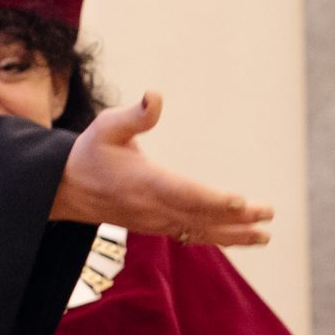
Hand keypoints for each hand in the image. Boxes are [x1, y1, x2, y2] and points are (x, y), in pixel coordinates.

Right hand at [50, 92, 272, 245]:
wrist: (67, 190)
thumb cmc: (91, 152)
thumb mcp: (106, 127)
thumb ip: (133, 116)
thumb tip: (155, 96)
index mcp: (144, 183)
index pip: (184, 194)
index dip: (213, 200)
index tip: (240, 202)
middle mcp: (152, 208)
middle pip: (200, 216)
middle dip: (236, 219)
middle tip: (268, 215)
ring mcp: (155, 222)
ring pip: (199, 231)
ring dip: (234, 234)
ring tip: (264, 236)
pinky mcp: (157, 227)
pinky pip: (191, 236)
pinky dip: (218, 238)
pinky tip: (240, 238)